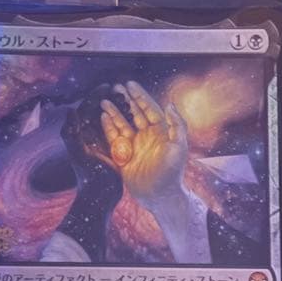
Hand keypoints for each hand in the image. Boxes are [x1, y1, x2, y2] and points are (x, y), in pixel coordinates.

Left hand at [60, 85, 123, 202]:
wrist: (100, 198)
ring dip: (122, 108)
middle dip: (111, 99)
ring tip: (132, 101)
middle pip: (100, 110)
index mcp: (80, 133)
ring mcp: (102, 142)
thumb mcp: (80, 153)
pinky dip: (129, 122)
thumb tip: (70, 110)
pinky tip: (139, 118)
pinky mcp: (113, 150)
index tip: (108, 86)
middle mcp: (90, 136)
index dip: (96, 95)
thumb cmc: (89, 177)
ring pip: (113, 119)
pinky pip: (121, 130)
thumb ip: (72, 133)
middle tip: (124, 91)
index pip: (87, 107)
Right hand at [99, 81, 188, 207]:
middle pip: (134, 113)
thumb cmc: (173, 172)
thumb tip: (170, 104)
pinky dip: (108, 128)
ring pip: (123, 124)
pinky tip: (103, 118)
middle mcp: (147, 136)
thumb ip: (176, 125)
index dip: (140, 96)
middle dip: (125, 100)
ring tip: (104, 101)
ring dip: (114, 112)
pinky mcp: (125, 156)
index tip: (130, 84)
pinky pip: (114, 139)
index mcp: (161, 131)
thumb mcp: (179, 147)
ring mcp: (135, 145)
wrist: (159, 196)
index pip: (149, 108)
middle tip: (115, 87)